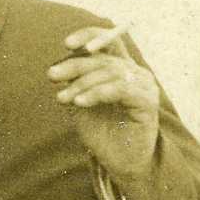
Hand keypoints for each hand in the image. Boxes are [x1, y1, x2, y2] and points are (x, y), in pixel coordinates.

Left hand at [48, 26, 160, 182]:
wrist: (121, 164)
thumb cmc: (102, 133)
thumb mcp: (82, 104)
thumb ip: (75, 84)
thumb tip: (57, 67)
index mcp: (120, 68)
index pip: (109, 39)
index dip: (89, 36)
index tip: (66, 44)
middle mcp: (135, 73)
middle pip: (104, 57)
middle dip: (74, 65)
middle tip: (51, 75)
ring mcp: (143, 86)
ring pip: (110, 72)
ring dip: (82, 84)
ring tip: (63, 99)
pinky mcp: (147, 102)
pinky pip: (121, 89)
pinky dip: (98, 93)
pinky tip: (80, 103)